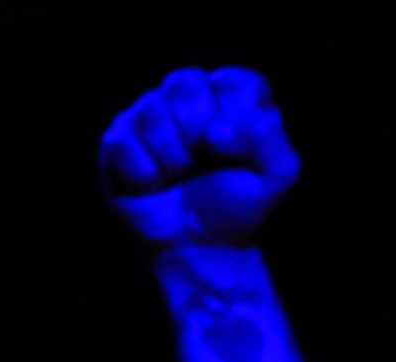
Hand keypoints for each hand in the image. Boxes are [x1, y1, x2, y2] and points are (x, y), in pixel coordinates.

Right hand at [99, 67, 299, 250]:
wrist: (198, 246)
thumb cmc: (237, 206)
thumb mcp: (276, 175)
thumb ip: (268, 138)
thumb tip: (216, 129)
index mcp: (232, 100)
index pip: (236, 80)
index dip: (236, 115)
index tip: (235, 149)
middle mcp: (190, 98)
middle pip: (186, 81)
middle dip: (198, 130)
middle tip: (204, 162)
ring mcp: (151, 114)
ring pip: (151, 109)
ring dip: (173, 158)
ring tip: (180, 177)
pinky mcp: (119, 138)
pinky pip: (124, 141)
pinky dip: (147, 174)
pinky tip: (155, 185)